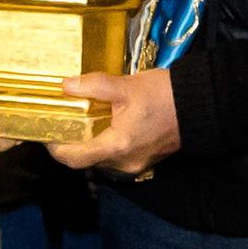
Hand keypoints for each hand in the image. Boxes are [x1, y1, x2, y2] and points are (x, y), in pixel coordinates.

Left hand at [45, 70, 178, 175]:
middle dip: (71, 143)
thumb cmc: (164, 95)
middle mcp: (124, 162)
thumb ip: (93, 85)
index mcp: (116, 146)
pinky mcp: (145, 159)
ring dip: (89, 142)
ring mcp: (136, 164)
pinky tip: (103, 122)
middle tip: (61, 121)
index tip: (46, 131)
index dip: (55, 147)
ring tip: (80, 119)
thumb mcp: (125, 86)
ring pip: (101, 158)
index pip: (74, 158)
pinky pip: (116, 155)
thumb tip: (65, 85)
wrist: (201, 105)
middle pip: (86, 160)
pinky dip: (105, 142)